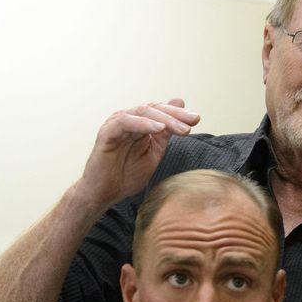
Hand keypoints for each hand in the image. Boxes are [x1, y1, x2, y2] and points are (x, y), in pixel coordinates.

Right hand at [75, 98, 199, 208]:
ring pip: (143, 112)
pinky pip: (125, 122)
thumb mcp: (154, 153)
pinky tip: (159, 129)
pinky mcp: (107, 132)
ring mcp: (116, 124)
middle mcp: (128, 120)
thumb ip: (166, 134)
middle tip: (193, 121)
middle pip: (154, 109)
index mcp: (140, 124)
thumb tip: (179, 108)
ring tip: (181, 129)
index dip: (179, 114)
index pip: (161, 112)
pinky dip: (143, 124)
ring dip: (165, 119)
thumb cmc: (127, 174)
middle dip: (176, 115)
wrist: (105, 193)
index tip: (196, 120)